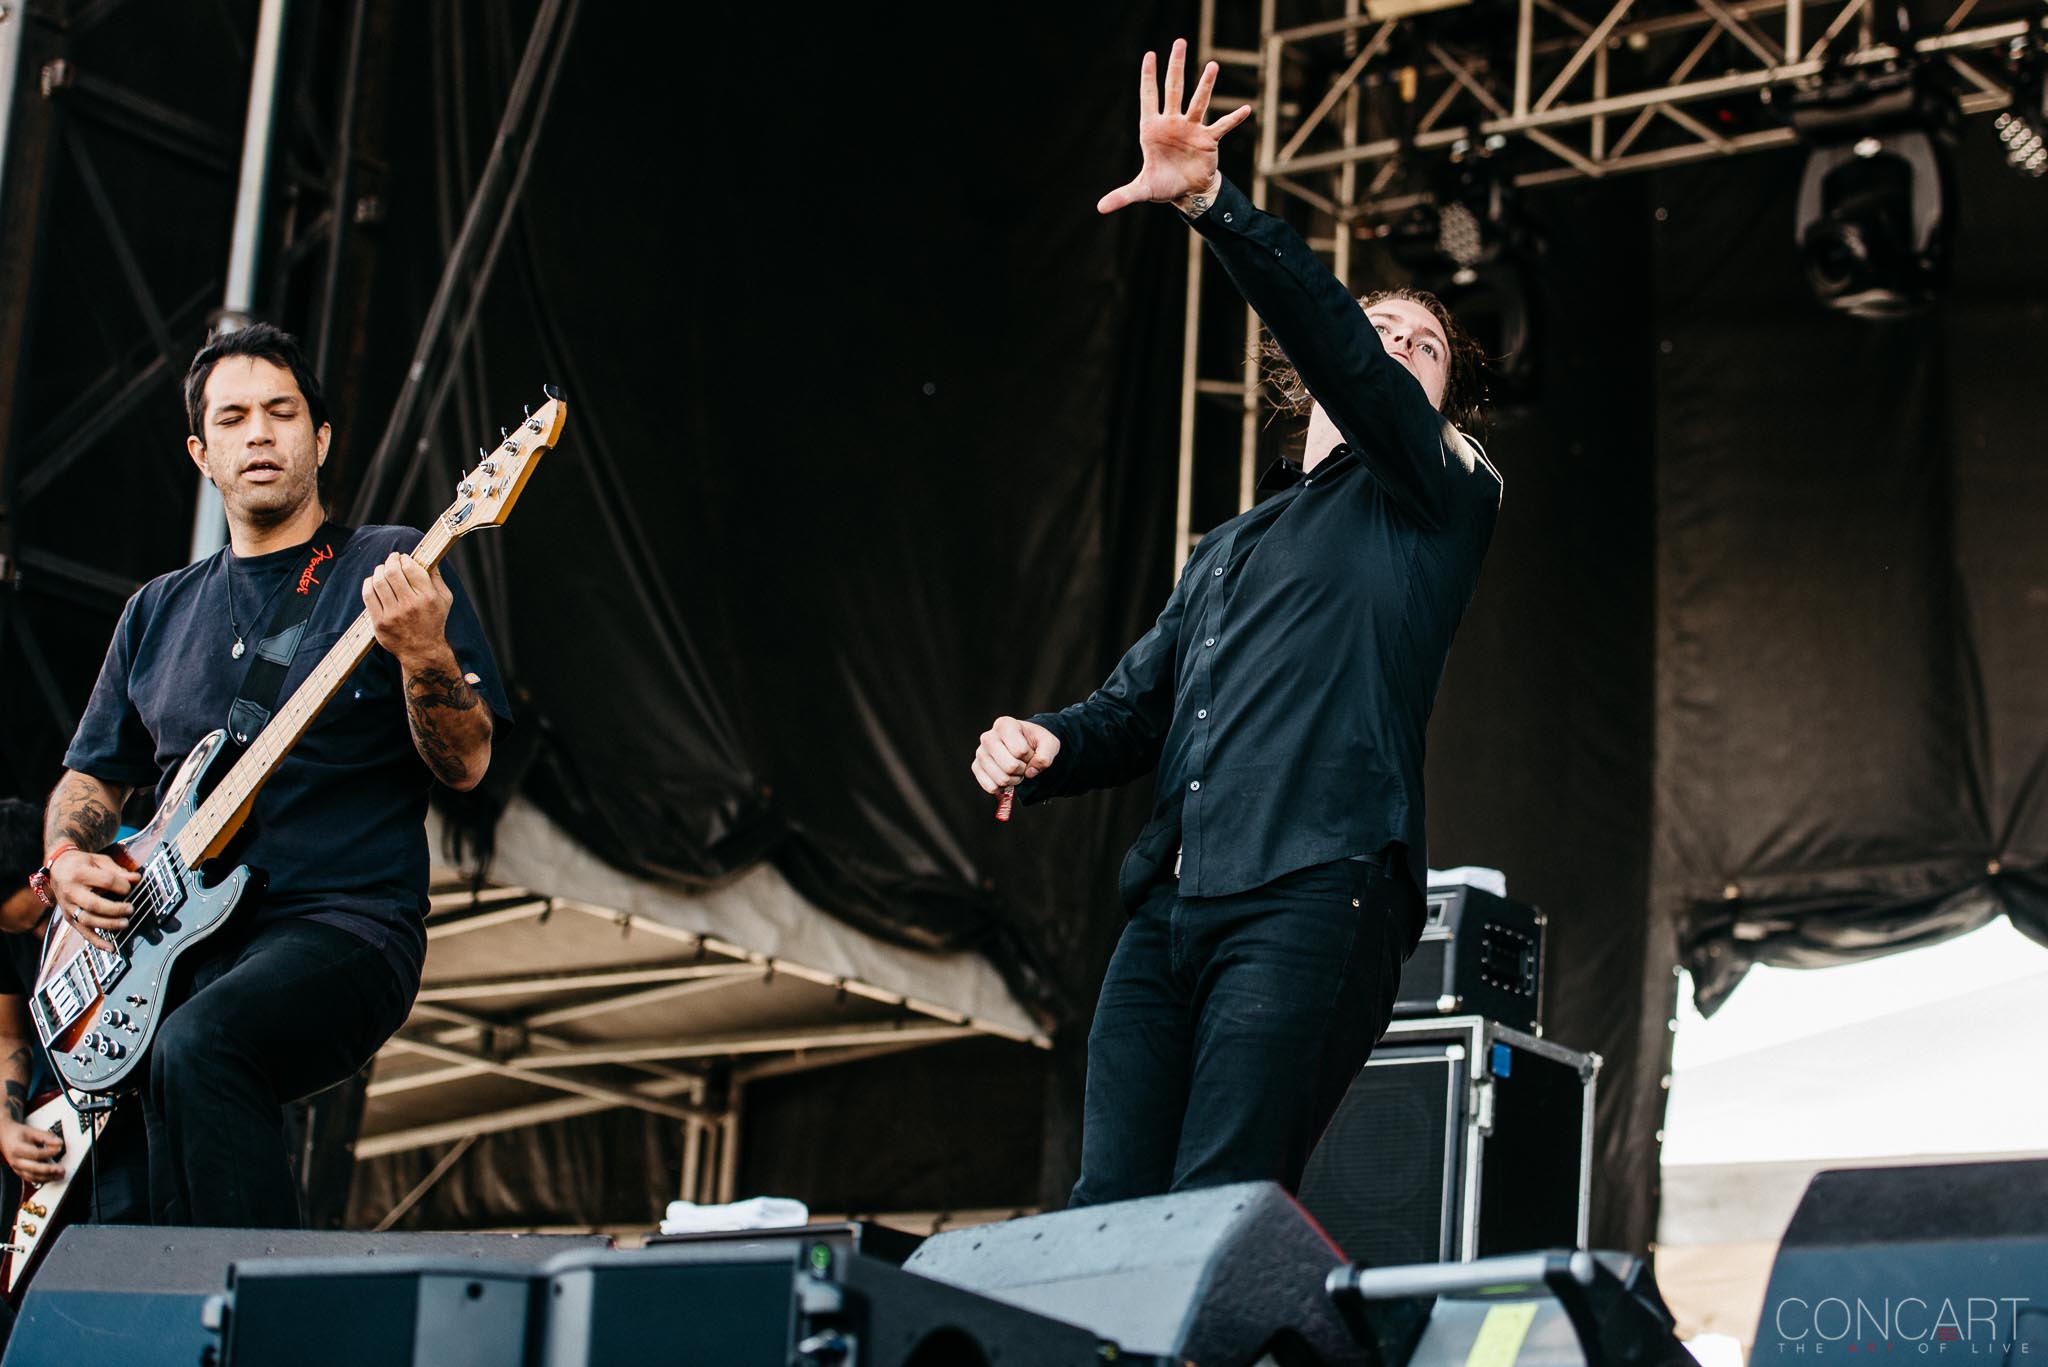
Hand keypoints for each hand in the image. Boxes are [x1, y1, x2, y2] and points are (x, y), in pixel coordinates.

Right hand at [0, 1118, 63, 1187]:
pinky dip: (42, 1179)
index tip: (59, 1149)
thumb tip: (59, 1142)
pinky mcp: (20, 1172)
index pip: (35, 1154)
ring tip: (59, 1175)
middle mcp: (16, 1161)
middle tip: (61, 1169)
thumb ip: (46, 1137)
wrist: (5, 1138)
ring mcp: (17, 1168)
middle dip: (49, 1170)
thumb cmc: (17, 1134)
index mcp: (17, 1149)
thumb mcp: (32, 1131)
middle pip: (33, 1168)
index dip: (48, 1152)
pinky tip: (52, 1177)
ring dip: (47, 1177)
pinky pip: (31, 1179)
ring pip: (32, 1176)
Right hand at [47, 848, 135, 952]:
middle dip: (115, 909)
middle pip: (93, 904)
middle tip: (131, 909)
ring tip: (125, 923)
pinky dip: (97, 942)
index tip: (131, 887)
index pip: (105, 881)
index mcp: (79, 873)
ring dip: (108, 924)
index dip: (122, 885)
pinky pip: (83, 932)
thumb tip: (136, 878)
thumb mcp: (99, 861)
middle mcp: (70, 892)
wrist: (58, 868)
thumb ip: (117, 871)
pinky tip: (111, 947)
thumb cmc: (81, 863)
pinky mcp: (69, 918)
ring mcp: (68, 907)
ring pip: (87, 920)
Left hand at [363, 552, 454, 668]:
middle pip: (392, 572)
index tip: (403, 558)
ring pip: (378, 581)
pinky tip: (373, 581)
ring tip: (382, 570)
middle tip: (392, 560)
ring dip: (379, 570)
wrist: (422, 651)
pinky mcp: (380, 622)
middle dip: (390, 561)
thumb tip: (427, 558)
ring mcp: (393, 614)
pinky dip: (368, 583)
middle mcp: (410, 605)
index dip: (404, 559)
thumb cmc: (434, 621)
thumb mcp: (444, 599)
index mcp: (428, 597)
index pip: (411, 568)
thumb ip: (436, 578)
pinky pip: (368, 595)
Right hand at [972, 717, 1061, 795]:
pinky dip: (1003, 787)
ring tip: (1016, 770)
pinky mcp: (976, 767)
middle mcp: (988, 737)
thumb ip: (1046, 756)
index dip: (1030, 756)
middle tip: (1023, 763)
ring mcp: (980, 753)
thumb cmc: (1035, 742)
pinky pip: (991, 787)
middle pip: (1010, 766)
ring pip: (1001, 779)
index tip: (1030, 751)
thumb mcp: (1049, 743)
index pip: (1020, 751)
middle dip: (1022, 769)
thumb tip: (1030, 772)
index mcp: (1005, 725)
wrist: (1025, 745)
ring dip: (1014, 780)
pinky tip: (1006, 776)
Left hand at [1097, 38, 1251, 214]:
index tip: (1149, 55)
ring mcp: (1192, 129)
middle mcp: (1172, 123)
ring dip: (1206, 85)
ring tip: (1212, 66)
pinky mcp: (1209, 140)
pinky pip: (1222, 126)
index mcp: (1153, 129)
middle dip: (1176, 67)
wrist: (1186, 191)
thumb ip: (1122, 195)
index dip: (1148, 77)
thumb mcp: (1142, 189)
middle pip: (1174, 90)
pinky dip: (1234, 119)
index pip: (1149, 97)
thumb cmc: (1162, 184)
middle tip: (1179, 43)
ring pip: (1199, 102)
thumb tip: (1100, 209)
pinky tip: (1246, 110)